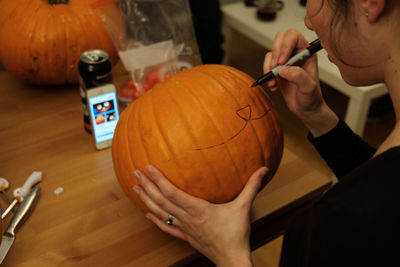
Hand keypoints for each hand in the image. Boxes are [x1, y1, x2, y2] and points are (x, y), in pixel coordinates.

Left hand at [133, 165, 268, 266]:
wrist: (231, 259)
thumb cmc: (237, 234)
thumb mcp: (244, 207)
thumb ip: (252, 187)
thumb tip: (264, 169)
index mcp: (198, 209)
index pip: (172, 192)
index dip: (159, 180)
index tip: (149, 168)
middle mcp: (186, 218)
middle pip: (161, 201)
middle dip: (147, 186)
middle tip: (134, 172)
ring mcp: (183, 229)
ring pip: (160, 213)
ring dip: (146, 200)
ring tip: (135, 188)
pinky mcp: (184, 237)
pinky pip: (166, 228)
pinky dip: (155, 220)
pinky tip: (147, 214)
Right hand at [263, 29, 337, 136]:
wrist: (306, 110)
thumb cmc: (312, 98)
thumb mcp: (309, 88)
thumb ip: (299, 77)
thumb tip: (284, 69)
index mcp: (307, 52)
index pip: (294, 37)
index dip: (285, 45)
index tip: (282, 61)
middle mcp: (296, 54)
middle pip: (280, 38)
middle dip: (275, 53)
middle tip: (275, 68)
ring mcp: (286, 61)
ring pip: (271, 52)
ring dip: (269, 66)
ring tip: (274, 80)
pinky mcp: (277, 70)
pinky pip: (267, 65)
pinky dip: (266, 75)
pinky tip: (273, 86)